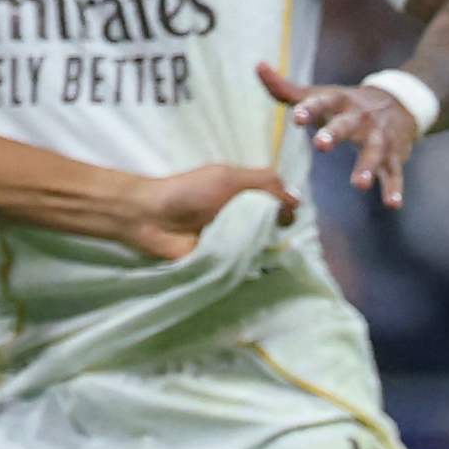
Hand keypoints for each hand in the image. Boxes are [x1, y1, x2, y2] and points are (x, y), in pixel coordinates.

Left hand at [113, 168, 286, 263]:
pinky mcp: (222, 264)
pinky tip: (262, 271)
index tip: (294, 218)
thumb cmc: (190, 192)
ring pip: (262, 250)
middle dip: (282, 235)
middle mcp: (242, 218)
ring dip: (268, 253)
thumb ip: (265, 183)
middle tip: (292, 243)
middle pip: (274, 229)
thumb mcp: (229, 177)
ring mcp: (233, 242)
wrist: (152, 218)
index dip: (288, 211)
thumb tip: (296, 201)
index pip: (278, 204)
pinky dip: (252, 269)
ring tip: (279, 260)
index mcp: (245, 195)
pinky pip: (244, 268)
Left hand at [263, 60, 424, 204]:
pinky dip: (395, 188)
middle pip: (348, 125)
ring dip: (367, 167)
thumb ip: (286, 89)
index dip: (309, 108)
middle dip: (335, 133)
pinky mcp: (394, 155)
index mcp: (340, 101)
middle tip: (320, 145)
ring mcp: (379, 137)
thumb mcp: (320, 94)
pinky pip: (395, 172)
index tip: (297, 117)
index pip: (323, 101)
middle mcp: (360, 118)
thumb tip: (259, 66)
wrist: (399, 102)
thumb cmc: (346, 103)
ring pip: (374, 151)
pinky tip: (393, 204)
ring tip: (358, 185)